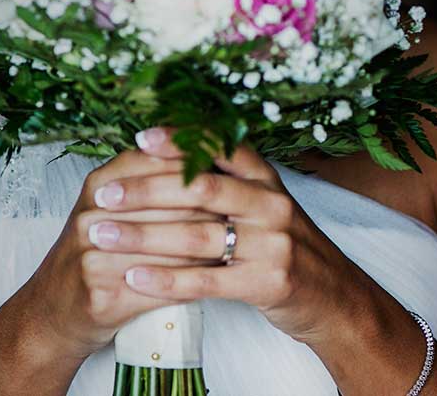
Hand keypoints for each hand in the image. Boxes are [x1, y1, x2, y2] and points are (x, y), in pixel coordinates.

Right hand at [19, 145, 221, 359]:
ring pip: (174, 247)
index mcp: (100, 185)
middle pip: (174, 205)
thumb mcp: (111, 204)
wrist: (53, 310)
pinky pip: (164, 287)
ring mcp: (96, 257)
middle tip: (248, 213)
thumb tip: (207, 155)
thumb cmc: (94, 252)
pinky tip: (217, 281)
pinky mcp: (104, 295)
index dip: (203, 169)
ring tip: (240, 246)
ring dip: (213, 248)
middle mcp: (95, 215)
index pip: (162, 164)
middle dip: (216, 210)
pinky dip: (195, 283)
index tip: (235, 175)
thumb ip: (147, 175)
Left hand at [85, 126, 373, 347]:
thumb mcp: (267, 205)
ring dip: (142, 236)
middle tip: (102, 194)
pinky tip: (134, 277)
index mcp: (267, 180)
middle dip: (144, 190)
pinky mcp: (268, 282)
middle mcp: (271, 204)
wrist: (335, 298)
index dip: (179, 140)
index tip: (139, 138)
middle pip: (199, 188)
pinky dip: (165, 280)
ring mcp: (272, 243)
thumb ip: (231, 181)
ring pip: (195, 236)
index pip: (220, 148)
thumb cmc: (286, 247)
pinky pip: (206, 281)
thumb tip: (173, 156)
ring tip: (102, 236)